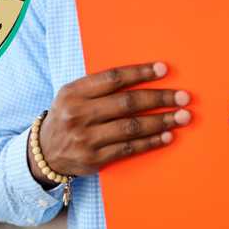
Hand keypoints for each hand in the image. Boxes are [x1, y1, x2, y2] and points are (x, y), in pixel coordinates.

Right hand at [31, 62, 190, 184]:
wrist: (45, 152)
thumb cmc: (67, 117)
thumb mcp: (72, 96)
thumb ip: (99, 87)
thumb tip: (142, 79)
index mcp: (73, 92)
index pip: (112, 78)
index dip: (139, 73)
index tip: (164, 69)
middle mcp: (78, 114)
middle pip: (126, 103)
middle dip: (159, 98)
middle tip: (183, 97)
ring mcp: (86, 138)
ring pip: (131, 127)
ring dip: (161, 121)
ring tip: (183, 116)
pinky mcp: (94, 159)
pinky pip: (129, 148)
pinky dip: (151, 142)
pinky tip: (168, 136)